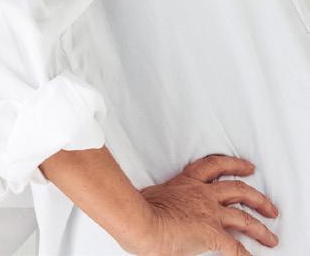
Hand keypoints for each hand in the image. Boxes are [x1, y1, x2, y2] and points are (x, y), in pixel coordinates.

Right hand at [134, 154, 278, 255]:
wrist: (141, 220)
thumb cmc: (139, 208)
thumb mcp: (152, 196)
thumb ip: (164, 201)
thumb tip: (158, 209)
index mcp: (187, 182)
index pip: (215, 166)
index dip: (234, 164)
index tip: (246, 167)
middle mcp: (203, 194)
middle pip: (238, 189)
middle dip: (257, 196)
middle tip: (269, 204)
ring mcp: (210, 213)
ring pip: (243, 216)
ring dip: (260, 226)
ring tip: (271, 233)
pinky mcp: (212, 234)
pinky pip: (235, 247)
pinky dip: (245, 255)